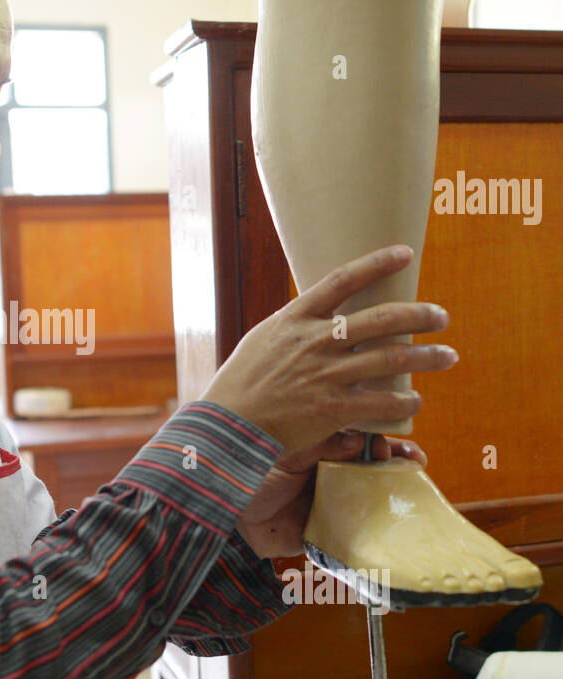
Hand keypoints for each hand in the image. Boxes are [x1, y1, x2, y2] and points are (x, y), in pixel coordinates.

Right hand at [203, 246, 456, 455]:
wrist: (229, 424)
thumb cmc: (242, 382)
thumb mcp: (264, 339)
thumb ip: (297, 326)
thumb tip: (325, 315)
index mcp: (296, 318)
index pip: (342, 280)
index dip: (377, 263)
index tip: (405, 253)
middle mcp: (315, 341)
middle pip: (381, 319)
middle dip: (419, 315)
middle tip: (441, 316)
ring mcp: (326, 375)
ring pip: (391, 358)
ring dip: (427, 357)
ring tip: (448, 356)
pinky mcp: (332, 408)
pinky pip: (381, 403)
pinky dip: (405, 402)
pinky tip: (416, 401)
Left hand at [235, 432, 427, 558]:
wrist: (231, 519)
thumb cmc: (252, 478)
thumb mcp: (288, 454)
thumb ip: (322, 447)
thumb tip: (358, 440)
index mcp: (320, 450)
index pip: (358, 438)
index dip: (379, 437)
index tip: (391, 439)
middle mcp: (332, 474)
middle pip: (374, 465)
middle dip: (397, 460)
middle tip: (412, 458)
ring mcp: (335, 502)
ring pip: (374, 494)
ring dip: (396, 489)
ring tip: (412, 481)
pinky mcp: (332, 531)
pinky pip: (362, 529)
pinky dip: (382, 526)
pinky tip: (397, 520)